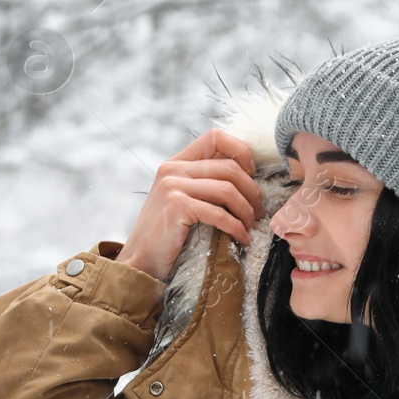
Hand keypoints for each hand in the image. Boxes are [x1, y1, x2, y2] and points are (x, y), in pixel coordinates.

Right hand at [116, 128, 262, 281]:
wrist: (140, 260)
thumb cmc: (167, 234)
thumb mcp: (182, 199)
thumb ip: (203, 183)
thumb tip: (246, 176)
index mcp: (176, 163)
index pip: (215, 137)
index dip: (241, 151)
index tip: (252, 174)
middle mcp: (173, 169)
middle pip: (229, 167)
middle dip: (252, 191)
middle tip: (259, 211)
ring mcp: (173, 186)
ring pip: (228, 190)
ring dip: (247, 211)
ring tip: (250, 226)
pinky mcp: (177, 207)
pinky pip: (220, 214)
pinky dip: (237, 228)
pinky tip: (242, 239)